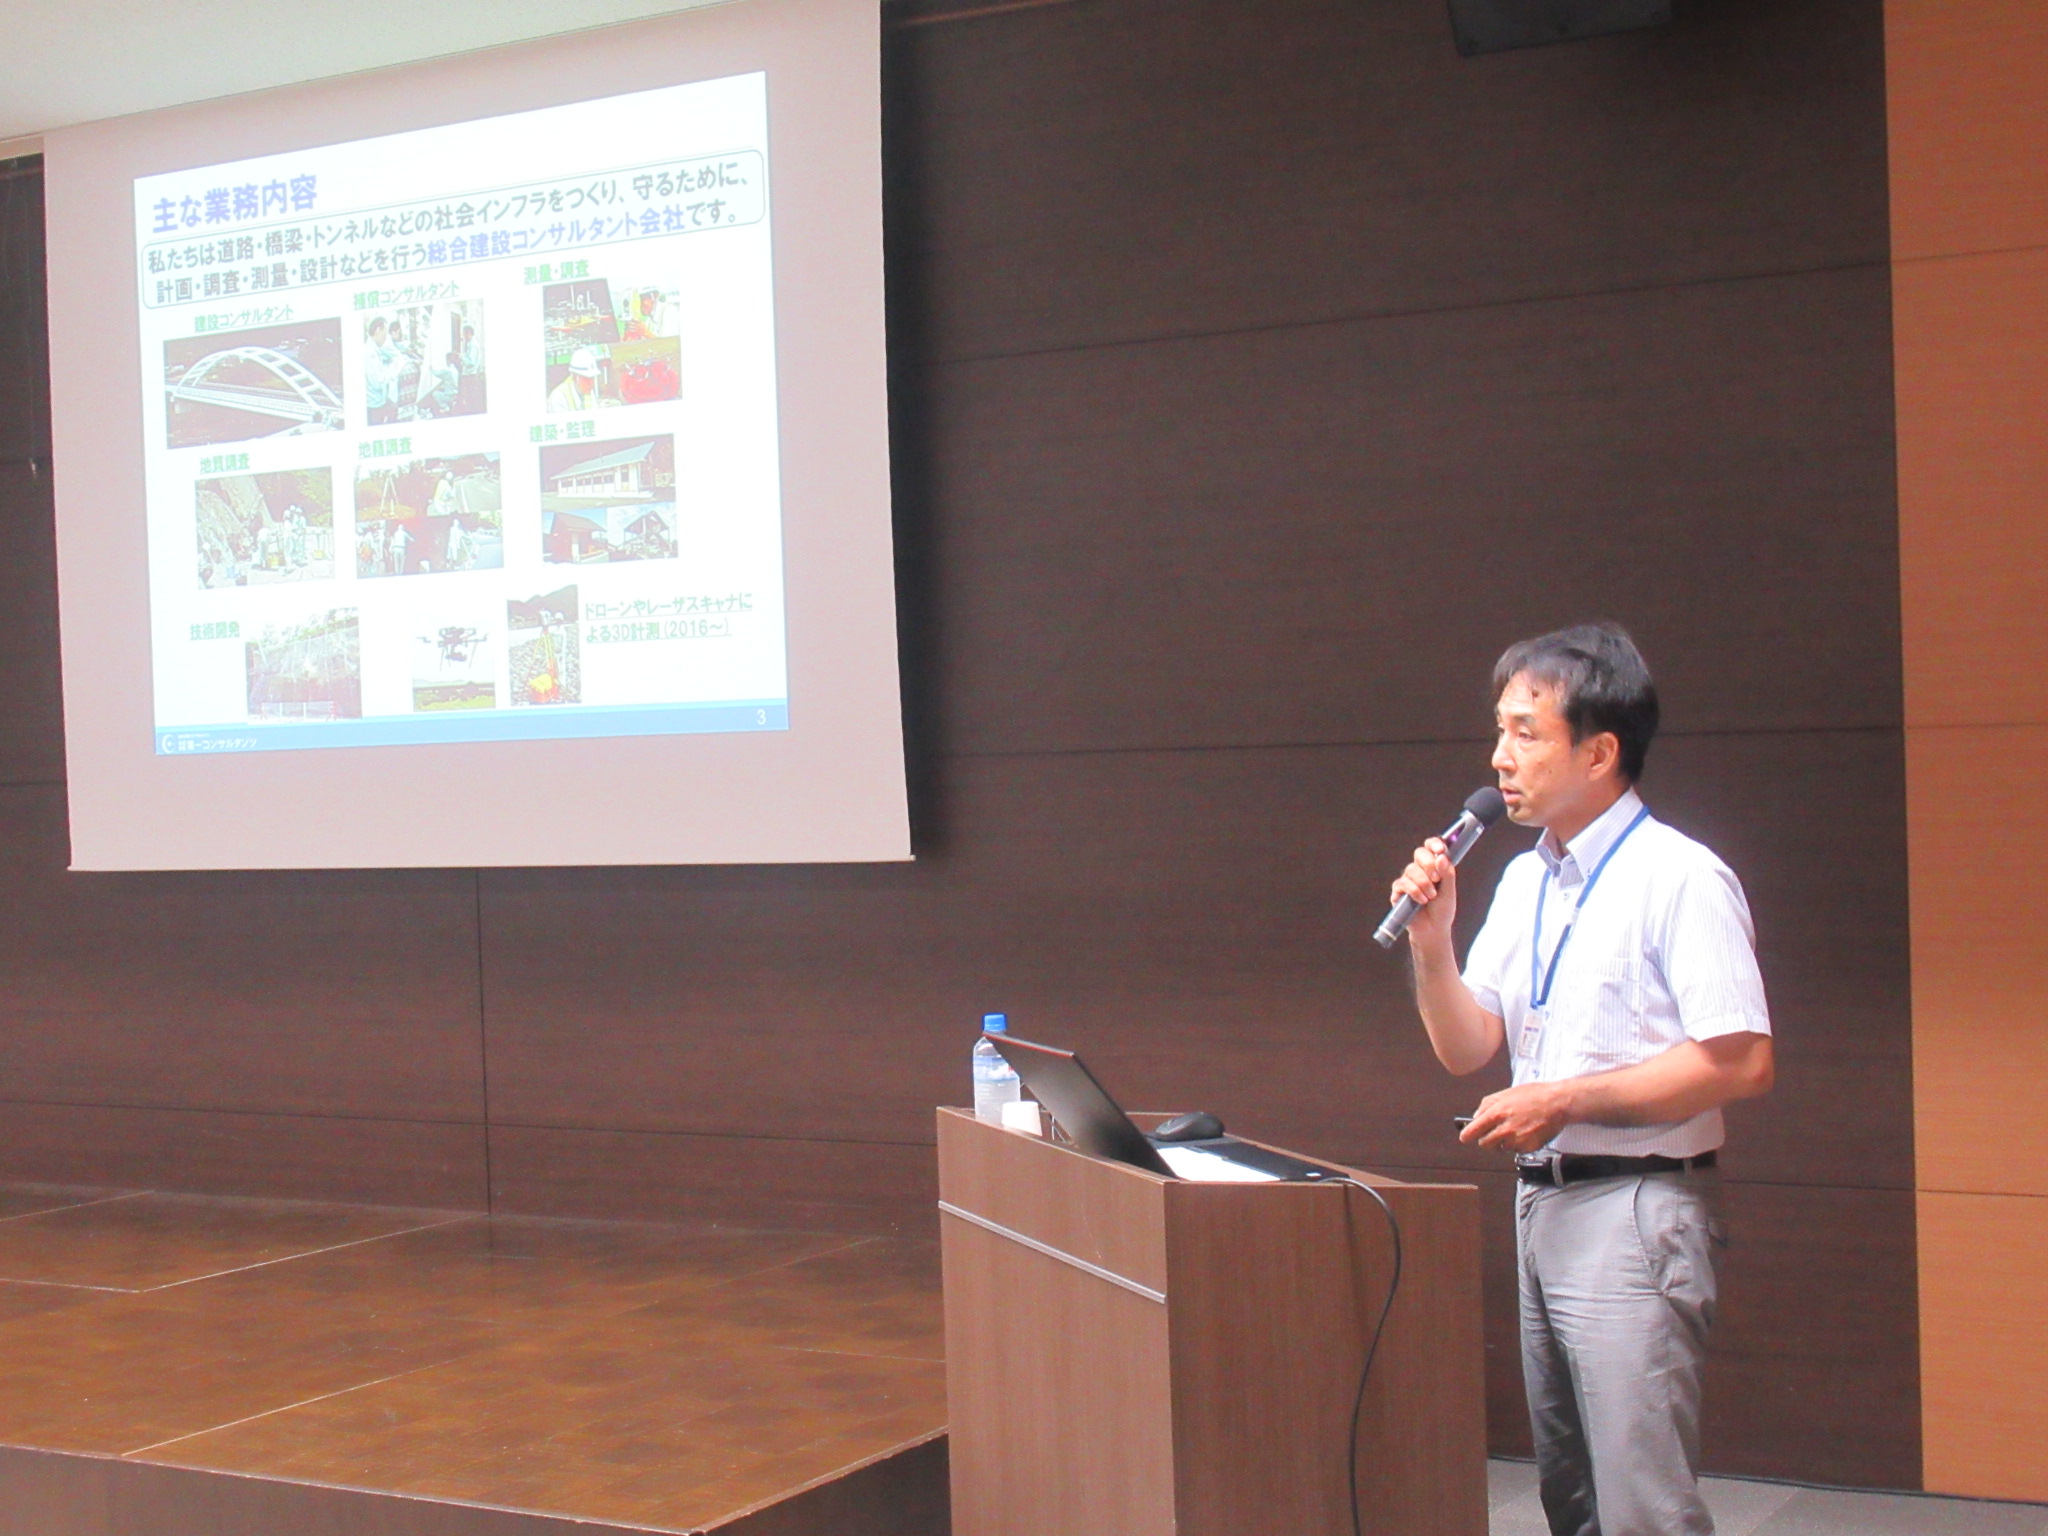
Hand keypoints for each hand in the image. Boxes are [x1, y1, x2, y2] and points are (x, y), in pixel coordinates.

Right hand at [1391, 837, 1456, 946]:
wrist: (1433, 930)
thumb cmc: (1442, 910)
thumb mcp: (1449, 891)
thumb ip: (1447, 874)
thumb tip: (1441, 857)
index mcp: (1434, 867)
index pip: (1430, 847)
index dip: (1433, 844)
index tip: (1439, 849)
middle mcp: (1420, 870)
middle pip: (1419, 854)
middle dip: (1429, 865)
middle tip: (1437, 879)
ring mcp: (1408, 880)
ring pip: (1412, 870)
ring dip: (1424, 883)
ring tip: (1431, 897)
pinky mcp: (1399, 891)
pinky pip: (1404, 883)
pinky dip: (1415, 891)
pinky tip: (1421, 901)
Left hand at [1459, 1081, 1573, 1152]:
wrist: (1557, 1103)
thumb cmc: (1534, 1095)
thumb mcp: (1505, 1093)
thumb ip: (1487, 1105)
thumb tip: (1476, 1117)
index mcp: (1496, 1113)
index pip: (1473, 1131)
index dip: (1467, 1135)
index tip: (1465, 1137)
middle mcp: (1505, 1129)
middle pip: (1484, 1144)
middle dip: (1486, 1139)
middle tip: (1494, 1132)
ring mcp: (1517, 1140)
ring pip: (1501, 1148)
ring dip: (1504, 1142)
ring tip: (1515, 1129)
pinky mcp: (1528, 1147)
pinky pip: (1516, 1150)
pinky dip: (1518, 1144)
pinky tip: (1525, 1132)